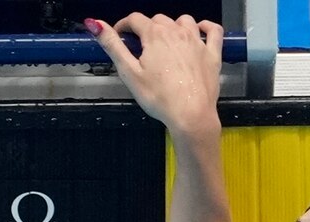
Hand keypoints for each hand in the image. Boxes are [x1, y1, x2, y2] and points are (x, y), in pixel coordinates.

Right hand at [85, 13, 222, 134]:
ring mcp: (197, 42)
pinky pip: (213, 31)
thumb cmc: (161, 98)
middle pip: (159, 20)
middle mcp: (177, 32)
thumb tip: (95, 24)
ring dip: (174, 26)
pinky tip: (200, 30)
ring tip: (167, 41)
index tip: (120, 34)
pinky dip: (206, 27)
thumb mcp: (129, 72)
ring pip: (184, 21)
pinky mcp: (212, 55)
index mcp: (155, 35)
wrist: (191, 115)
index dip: (124, 26)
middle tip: (141, 47)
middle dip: (147, 29)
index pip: (135, 19)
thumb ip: (113, 46)